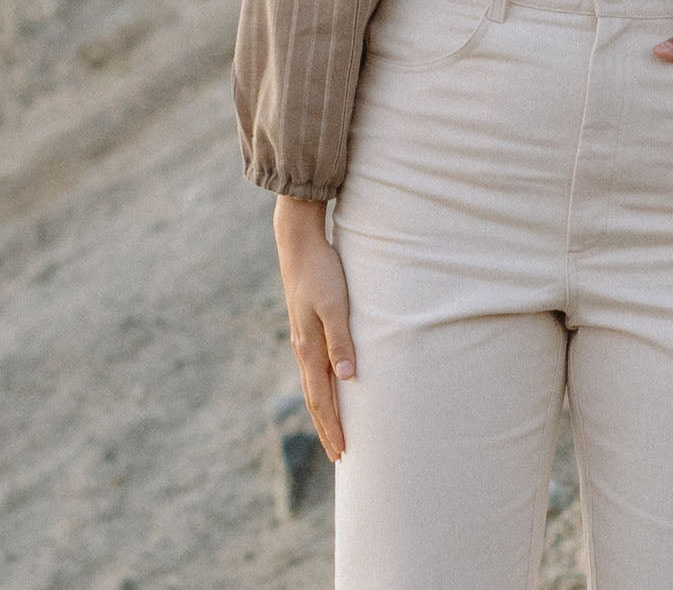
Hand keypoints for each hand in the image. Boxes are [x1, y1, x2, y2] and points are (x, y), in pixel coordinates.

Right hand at [273, 196, 355, 462]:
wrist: (299, 243)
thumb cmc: (321, 272)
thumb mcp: (335, 305)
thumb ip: (341, 340)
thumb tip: (347, 379)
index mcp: (309, 348)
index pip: (321, 399)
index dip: (332, 426)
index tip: (342, 452)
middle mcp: (303, 348)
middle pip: (316, 398)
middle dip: (328, 426)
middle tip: (340, 455)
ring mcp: (303, 337)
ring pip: (314, 383)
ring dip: (325, 409)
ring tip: (335, 428)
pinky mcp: (307, 325)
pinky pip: (315, 366)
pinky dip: (323, 386)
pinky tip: (332, 385)